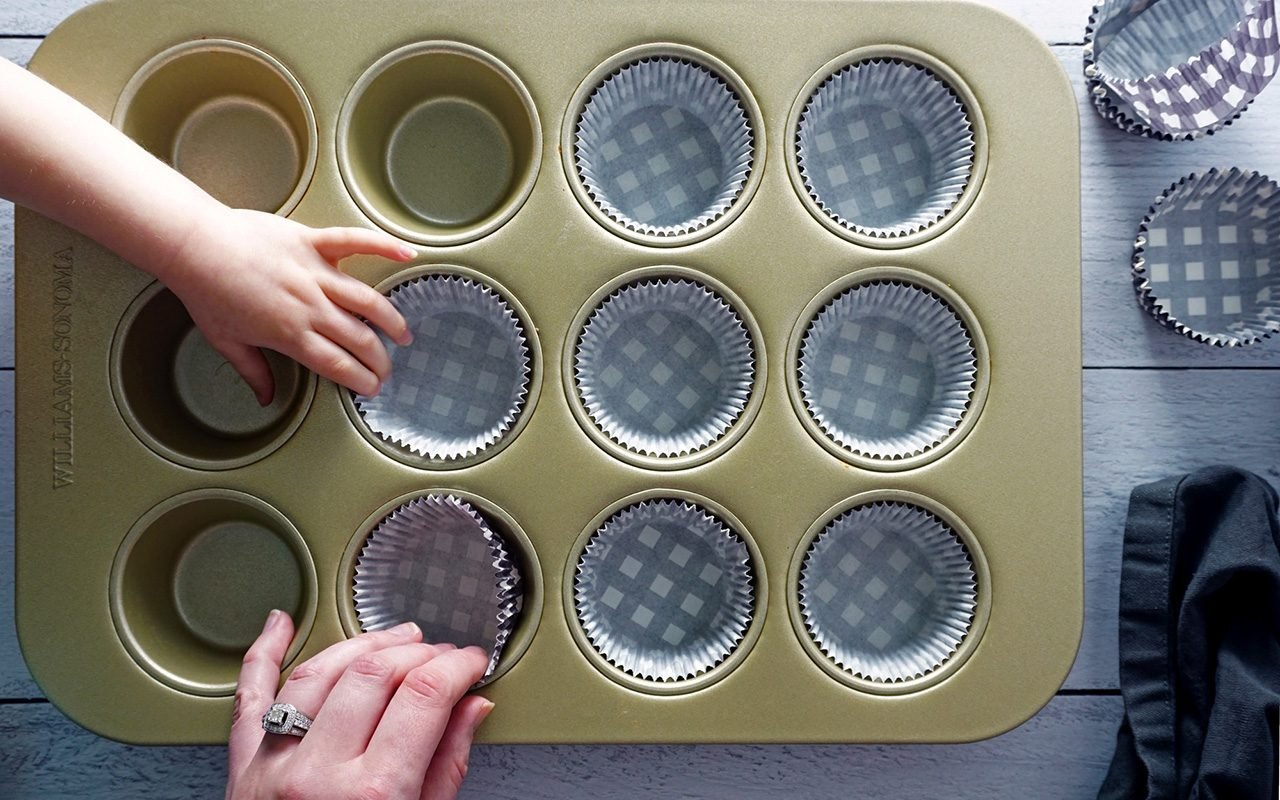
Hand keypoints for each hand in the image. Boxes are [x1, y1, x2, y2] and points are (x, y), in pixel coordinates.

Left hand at [160, 207, 415, 403]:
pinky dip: (383, 246)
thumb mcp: (225, 340)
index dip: (361, 379)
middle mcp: (310, 307)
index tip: (372, 387)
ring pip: (367, 301)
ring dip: (390, 320)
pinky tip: (407, 254)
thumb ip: (253, 371)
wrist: (193, 245)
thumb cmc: (205, 290)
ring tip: (403, 333)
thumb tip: (267, 398)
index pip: (338, 365)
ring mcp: (316, 274)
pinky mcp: (313, 243)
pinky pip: (355, 243)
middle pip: (359, 339)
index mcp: (290, 335)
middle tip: (386, 368)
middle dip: (379, 359)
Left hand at [227, 612, 491, 799]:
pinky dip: (263, 652)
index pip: (425, 695)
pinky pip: (248, 696)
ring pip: (321, 670)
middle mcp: (317, 774)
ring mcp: (274, 766)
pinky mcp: (242, 767)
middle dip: (419, 651)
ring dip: (363, 643)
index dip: (458, 666)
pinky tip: (279, 624)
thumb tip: (471, 709)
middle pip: (375, 673)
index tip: (472, 662)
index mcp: (371, 795)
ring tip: (394, 638)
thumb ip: (446, 767)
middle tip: (442, 655)